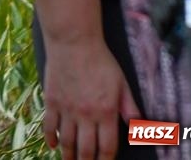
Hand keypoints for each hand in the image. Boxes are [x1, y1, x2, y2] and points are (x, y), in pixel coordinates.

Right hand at [41, 36, 140, 159]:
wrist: (74, 42)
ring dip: (69, 156)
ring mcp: (67, 109)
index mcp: (106, 112)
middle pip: (86, 149)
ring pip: (67, 141)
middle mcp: (86, 114)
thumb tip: (140, 129)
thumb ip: (131, 109)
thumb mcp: (122, 84)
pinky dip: (50, 138)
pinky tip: (53, 145)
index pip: (107, 146)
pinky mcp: (52, 100)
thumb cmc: (101, 61)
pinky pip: (49, 126)